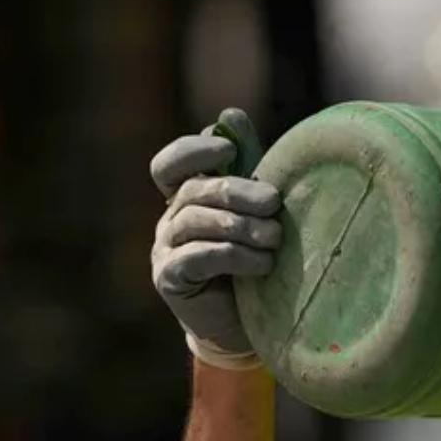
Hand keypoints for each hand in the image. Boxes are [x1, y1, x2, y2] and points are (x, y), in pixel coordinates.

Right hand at [149, 110, 281, 369]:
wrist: (252, 325)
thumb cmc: (257, 262)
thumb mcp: (255, 211)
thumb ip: (245, 166)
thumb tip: (231, 115)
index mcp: (187, 197)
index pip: (171, 164)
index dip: (194, 151)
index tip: (229, 151)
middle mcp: (170, 219)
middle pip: (193, 191)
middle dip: (237, 192)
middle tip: (275, 202)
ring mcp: (165, 249)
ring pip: (194, 222)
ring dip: (240, 227)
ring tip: (275, 238)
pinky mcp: (170, 279)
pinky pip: (195, 257)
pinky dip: (232, 256)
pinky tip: (261, 264)